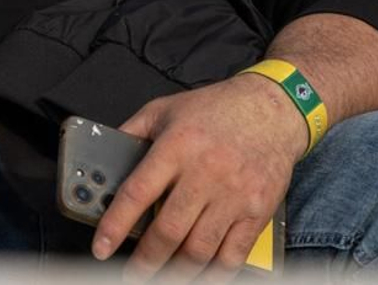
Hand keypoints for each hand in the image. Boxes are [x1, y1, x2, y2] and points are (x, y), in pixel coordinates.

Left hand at [93, 74, 307, 282]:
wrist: (274, 108)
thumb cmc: (219, 109)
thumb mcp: (167, 108)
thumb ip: (132, 131)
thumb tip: (104, 157)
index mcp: (177, 146)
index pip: (137, 193)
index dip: (115, 226)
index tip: (102, 247)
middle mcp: (205, 172)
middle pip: (168, 231)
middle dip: (145, 261)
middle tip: (133, 273)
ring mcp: (233, 194)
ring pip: (198, 250)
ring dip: (176, 271)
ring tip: (163, 275)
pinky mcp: (257, 210)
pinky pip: (232, 255)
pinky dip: (214, 273)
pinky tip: (201, 274)